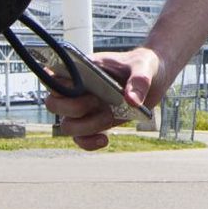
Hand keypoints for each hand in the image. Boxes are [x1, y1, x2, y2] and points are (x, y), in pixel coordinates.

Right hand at [44, 47, 169, 150]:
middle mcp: (77, 89)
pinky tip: (105, 140)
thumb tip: (131, 101)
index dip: (54, 86)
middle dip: (73, 108)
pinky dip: (89, 143)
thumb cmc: (144, 65)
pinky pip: (80, 139)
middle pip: (53, 104)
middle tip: (96, 101)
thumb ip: (139, 81)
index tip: (76, 88)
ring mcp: (84, 108)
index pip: (52, 77)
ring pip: (67, 125)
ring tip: (110, 116)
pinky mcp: (94, 123)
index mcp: (81, 69)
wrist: (155, 79)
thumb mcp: (145, 67)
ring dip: (86, 127)